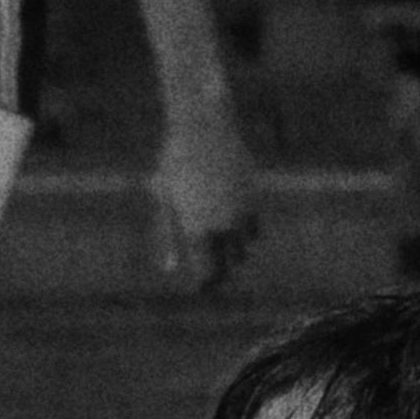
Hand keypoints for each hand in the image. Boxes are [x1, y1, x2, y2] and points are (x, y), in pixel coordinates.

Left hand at [147, 106, 255, 292]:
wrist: (203, 129)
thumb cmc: (174, 164)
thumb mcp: (165, 200)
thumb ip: (167, 235)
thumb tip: (169, 268)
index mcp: (195, 229)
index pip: (207, 271)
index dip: (206, 284)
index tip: (203, 289)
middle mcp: (221, 225)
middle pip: (229, 264)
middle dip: (222, 273)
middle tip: (214, 278)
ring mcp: (241, 212)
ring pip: (244, 248)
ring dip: (234, 254)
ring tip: (223, 255)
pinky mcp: (254, 197)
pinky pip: (254, 228)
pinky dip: (245, 234)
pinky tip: (234, 233)